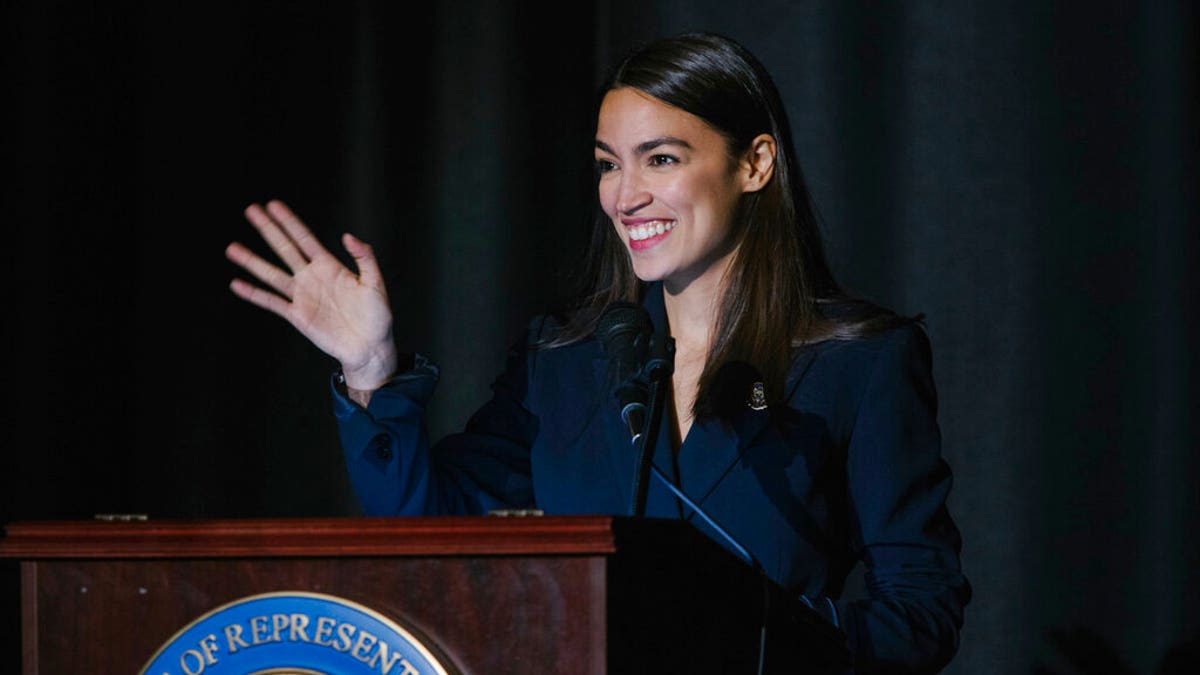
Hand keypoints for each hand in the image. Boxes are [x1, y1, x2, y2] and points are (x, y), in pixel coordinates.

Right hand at [225, 200, 398, 389]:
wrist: (370, 347)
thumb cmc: (377, 316)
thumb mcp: (375, 283)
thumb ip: (364, 257)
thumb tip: (347, 236)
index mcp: (330, 266)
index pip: (305, 238)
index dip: (289, 222)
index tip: (273, 205)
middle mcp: (312, 277)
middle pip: (285, 249)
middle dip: (268, 229)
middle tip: (250, 210)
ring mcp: (302, 296)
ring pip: (272, 274)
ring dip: (252, 261)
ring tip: (232, 248)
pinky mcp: (297, 315)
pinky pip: (271, 302)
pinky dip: (254, 294)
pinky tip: (237, 284)